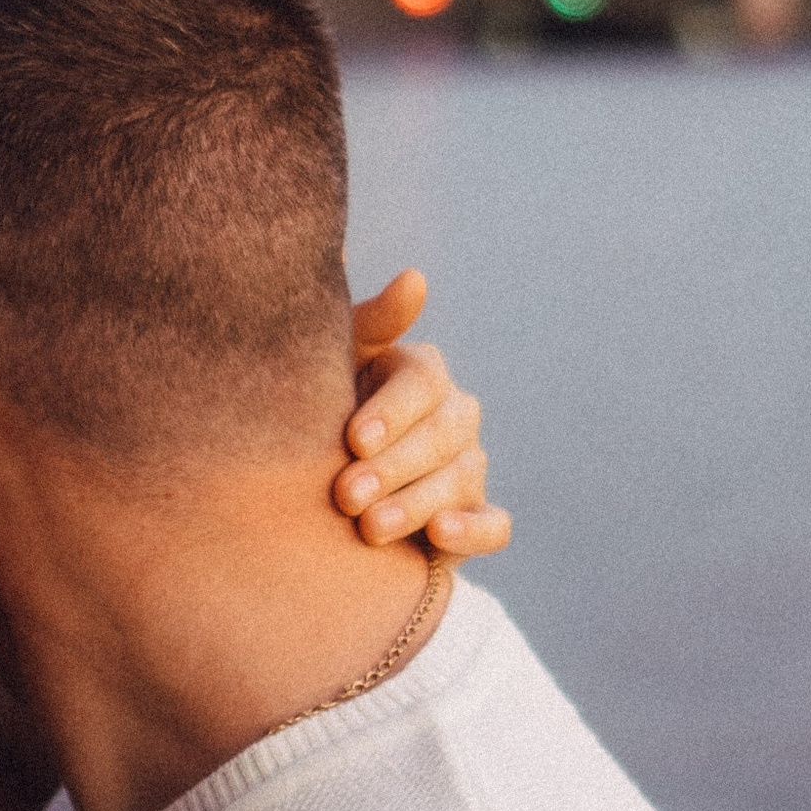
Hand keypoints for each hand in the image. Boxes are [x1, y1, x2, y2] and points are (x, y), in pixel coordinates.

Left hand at [336, 271, 508, 555]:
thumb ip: (373, 322)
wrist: (318, 487)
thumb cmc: (323, 411)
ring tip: (369, 528)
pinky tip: (439, 534)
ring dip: (416, 504)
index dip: (391, 411)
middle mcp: (455, 416)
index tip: (353, 439)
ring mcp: (470, 467)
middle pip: (441, 434)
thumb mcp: (335, 364)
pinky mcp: (476, 518)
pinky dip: (472, 530)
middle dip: (393, 466)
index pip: (423, 382)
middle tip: (346, 495)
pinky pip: (493, 525)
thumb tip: (415, 277)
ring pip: (460, 480)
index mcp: (421, 373)